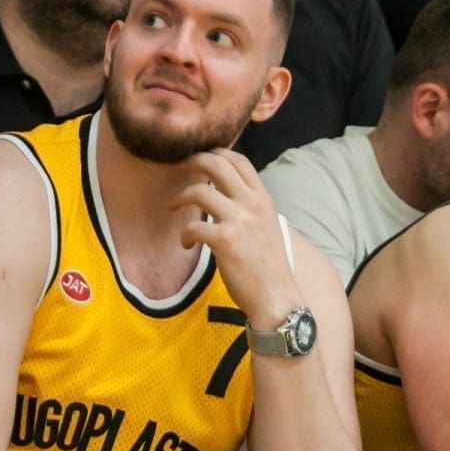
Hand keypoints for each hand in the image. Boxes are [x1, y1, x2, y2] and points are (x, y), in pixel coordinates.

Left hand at [172, 149, 301, 329]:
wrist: (276, 297)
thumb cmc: (268, 266)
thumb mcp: (267, 227)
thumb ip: (249, 208)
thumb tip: (223, 194)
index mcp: (264, 199)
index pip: (240, 160)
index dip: (216, 153)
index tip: (201, 159)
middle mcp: (253, 204)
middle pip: (218, 164)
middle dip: (193, 161)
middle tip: (179, 168)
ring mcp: (239, 221)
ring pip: (199, 191)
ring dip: (180, 197)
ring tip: (173, 207)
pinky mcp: (224, 240)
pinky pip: (193, 226)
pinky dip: (185, 234)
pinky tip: (186, 244)